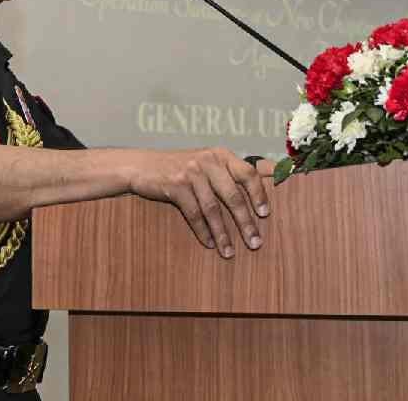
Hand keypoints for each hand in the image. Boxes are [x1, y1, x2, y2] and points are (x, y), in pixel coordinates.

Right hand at [129, 148, 271, 258]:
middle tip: (255, 243)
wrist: (142, 166)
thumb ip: (228, 174)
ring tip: (229, 252)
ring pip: (212, 208)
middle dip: (245, 222)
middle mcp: (208, 161)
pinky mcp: (175, 185)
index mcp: (221, 155)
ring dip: (223, 233)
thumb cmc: (180, 168)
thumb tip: (259, 193)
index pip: (248, 173)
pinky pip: (194, 214)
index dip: (259, 194)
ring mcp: (191, 173)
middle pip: (233, 195)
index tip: (265, 214)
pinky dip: (203, 231)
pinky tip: (210, 243)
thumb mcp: (206, 163)